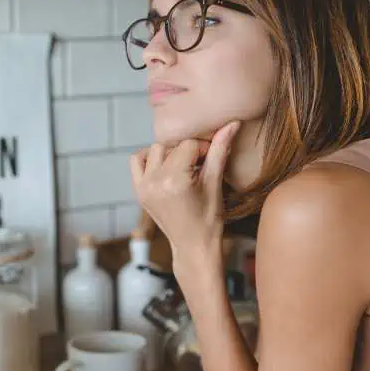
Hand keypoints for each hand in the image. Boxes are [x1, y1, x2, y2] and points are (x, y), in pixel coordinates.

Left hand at [130, 121, 238, 271]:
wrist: (193, 246)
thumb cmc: (209, 219)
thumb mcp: (215, 184)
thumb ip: (220, 151)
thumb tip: (232, 123)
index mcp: (174, 180)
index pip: (189, 145)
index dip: (204, 149)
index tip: (212, 160)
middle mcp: (155, 182)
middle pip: (172, 146)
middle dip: (188, 151)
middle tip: (200, 166)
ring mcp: (143, 187)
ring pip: (154, 150)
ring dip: (169, 154)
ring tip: (183, 168)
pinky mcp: (138, 191)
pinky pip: (137, 161)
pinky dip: (149, 159)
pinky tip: (165, 169)